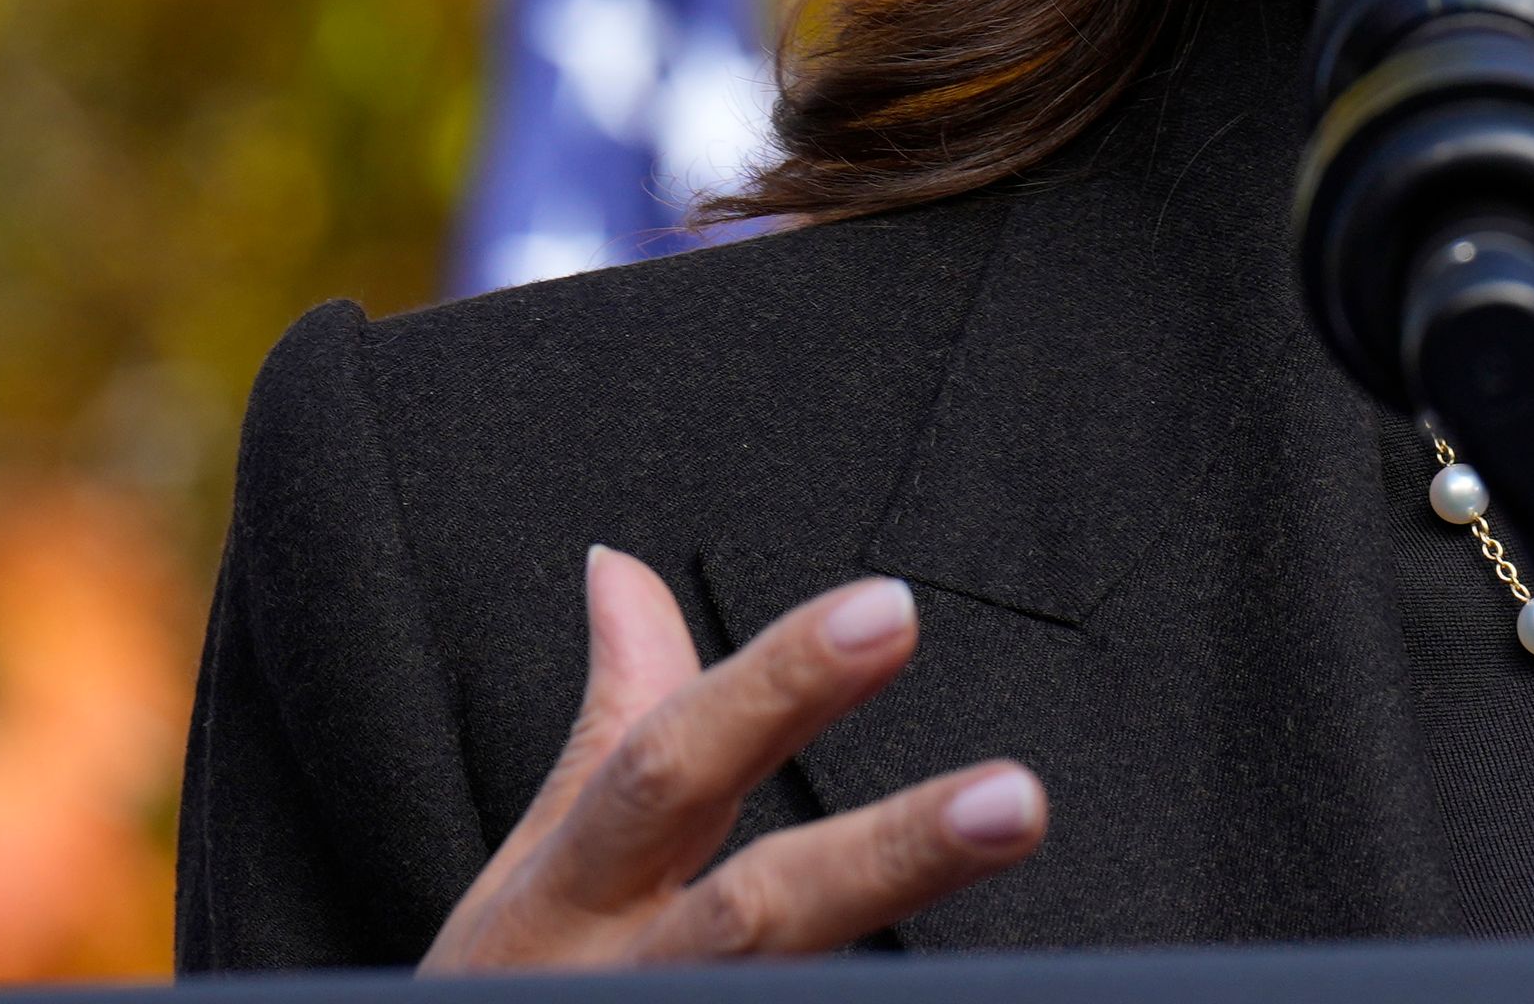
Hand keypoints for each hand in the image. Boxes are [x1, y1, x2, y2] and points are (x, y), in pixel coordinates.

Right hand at [420, 546, 1044, 967]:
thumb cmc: (522, 988)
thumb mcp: (542, 864)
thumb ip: (613, 726)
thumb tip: (623, 572)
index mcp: (568, 895)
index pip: (671, 764)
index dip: (779, 686)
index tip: (890, 610)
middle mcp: (618, 979)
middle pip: (755, 913)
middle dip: (888, 855)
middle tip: (1012, 800)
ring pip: (791, 998)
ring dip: (893, 959)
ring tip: (1005, 868)